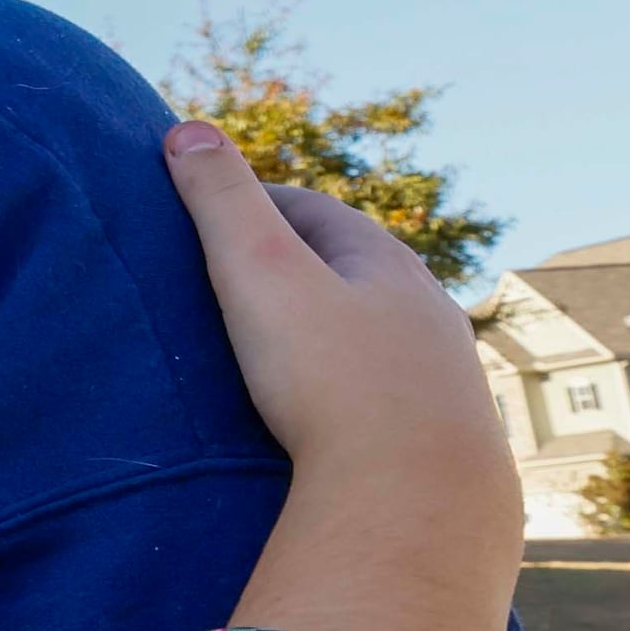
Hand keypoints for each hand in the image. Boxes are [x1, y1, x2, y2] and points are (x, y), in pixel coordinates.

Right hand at [166, 121, 520, 630]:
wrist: (417, 500)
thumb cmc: (332, 382)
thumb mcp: (261, 277)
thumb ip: (220, 202)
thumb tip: (186, 129)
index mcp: (387, 263)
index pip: (314, 214)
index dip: (257, 207)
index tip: (209, 218)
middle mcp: (428, 311)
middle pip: (353, 273)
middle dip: (297, 270)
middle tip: (233, 281)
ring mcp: (442, 377)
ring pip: (377, 336)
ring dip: (331, 334)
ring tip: (277, 354)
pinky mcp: (443, 439)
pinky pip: (387, 397)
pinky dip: (351, 391)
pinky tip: (325, 420)